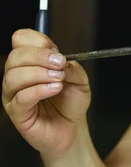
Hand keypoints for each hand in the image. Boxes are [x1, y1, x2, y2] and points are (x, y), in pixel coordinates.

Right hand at [2, 29, 90, 155]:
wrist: (72, 127)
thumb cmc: (70, 102)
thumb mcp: (80, 80)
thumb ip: (74, 68)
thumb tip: (65, 60)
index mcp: (30, 62)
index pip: (20, 40)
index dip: (37, 40)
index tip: (56, 49)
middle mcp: (17, 76)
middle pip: (15, 56)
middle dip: (40, 56)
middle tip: (60, 63)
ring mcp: (13, 94)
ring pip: (13, 76)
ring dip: (39, 73)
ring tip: (59, 79)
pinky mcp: (17, 112)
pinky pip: (20, 97)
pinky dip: (39, 90)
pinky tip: (54, 89)